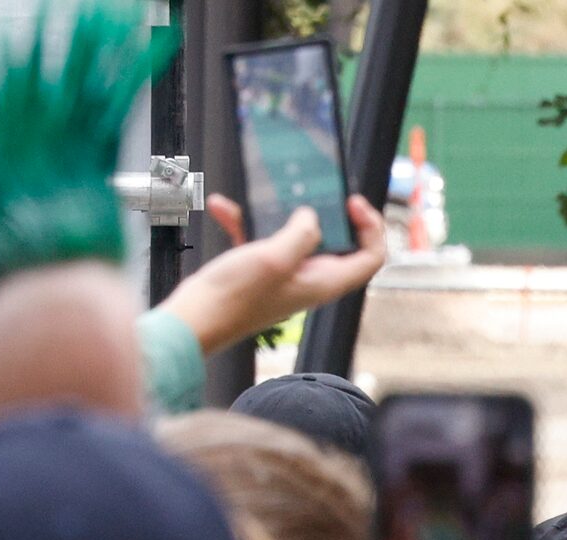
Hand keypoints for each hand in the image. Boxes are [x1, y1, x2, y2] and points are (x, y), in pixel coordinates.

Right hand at [165, 196, 388, 355]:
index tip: (352, 202)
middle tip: (319, 191)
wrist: (194, 321)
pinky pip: (261, 237)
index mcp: (325, 281)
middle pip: (341, 243)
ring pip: (298, 236)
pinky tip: (224, 207)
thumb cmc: (234, 298)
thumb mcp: (274, 258)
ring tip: (269, 193)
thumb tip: (313, 217)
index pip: (371, 258)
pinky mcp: (261, 269)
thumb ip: (301, 235)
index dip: (371, 228)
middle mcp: (311, 279)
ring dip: (281, 212)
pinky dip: (245, 221)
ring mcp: (287, 274)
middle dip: (331, 214)